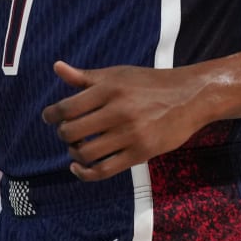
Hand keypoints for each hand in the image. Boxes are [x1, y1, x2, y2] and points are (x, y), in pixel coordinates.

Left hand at [41, 61, 212, 180]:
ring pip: (85, 153)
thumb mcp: (117, 75)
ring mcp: (130, 134)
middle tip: (67, 133)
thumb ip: (85, 77)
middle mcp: (118, 111)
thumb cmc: (150, 84)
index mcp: (109, 88)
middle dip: (63, 134)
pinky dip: (85, 173)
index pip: (67, 107)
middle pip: (71, 132)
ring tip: (77, 148)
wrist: (190, 97)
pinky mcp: (140, 153)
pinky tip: (78, 168)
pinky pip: (104, 170)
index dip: (51, 115)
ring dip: (74, 153)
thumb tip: (57, 67)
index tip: (50, 118)